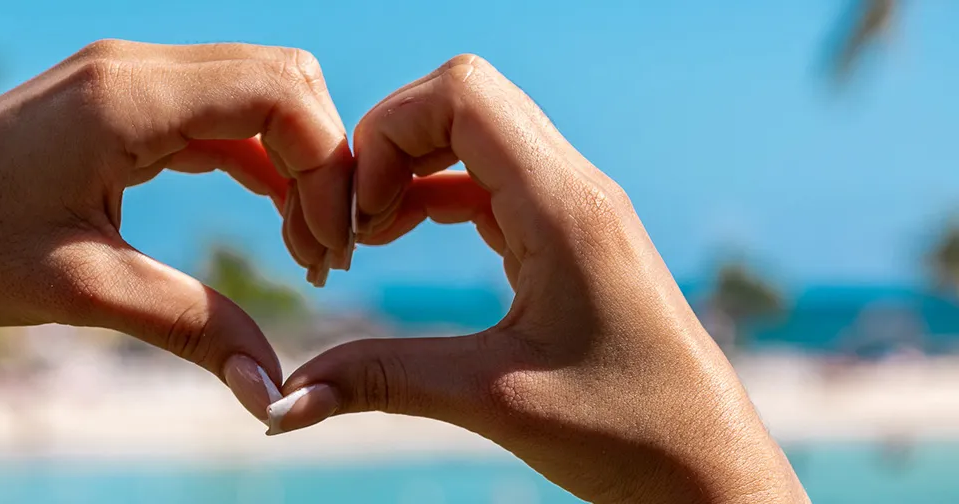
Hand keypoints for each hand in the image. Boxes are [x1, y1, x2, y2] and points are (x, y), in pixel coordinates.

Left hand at [0, 40, 356, 419]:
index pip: (276, 95)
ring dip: (293, 159)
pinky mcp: (116, 99)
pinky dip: (255, 155)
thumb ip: (191, 326)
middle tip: (323, 251)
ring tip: (302, 245)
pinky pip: (214, 110)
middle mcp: (132, 67)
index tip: (329, 248)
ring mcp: (123, 76)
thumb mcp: (84, 290)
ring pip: (253, 89)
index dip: (327, 166)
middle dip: (322, 160)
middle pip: (279, 79)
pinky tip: (270, 215)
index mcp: (127, 97)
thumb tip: (273, 392)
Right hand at [268, 56, 807, 502]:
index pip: (462, 95)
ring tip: (368, 238)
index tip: (357, 217)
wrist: (707, 472)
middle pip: (462, 100)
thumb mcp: (492, 402)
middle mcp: (575, 190)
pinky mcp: (568, 235)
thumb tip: (282, 404)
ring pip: (473, 136)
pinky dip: (432, 194)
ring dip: (408, 169)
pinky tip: (400, 240)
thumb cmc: (628, 436)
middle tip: (353, 225)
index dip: (387, 133)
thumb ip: (381, 382)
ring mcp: (575, 208)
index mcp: (565, 208)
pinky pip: (487, 179)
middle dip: (388, 145)